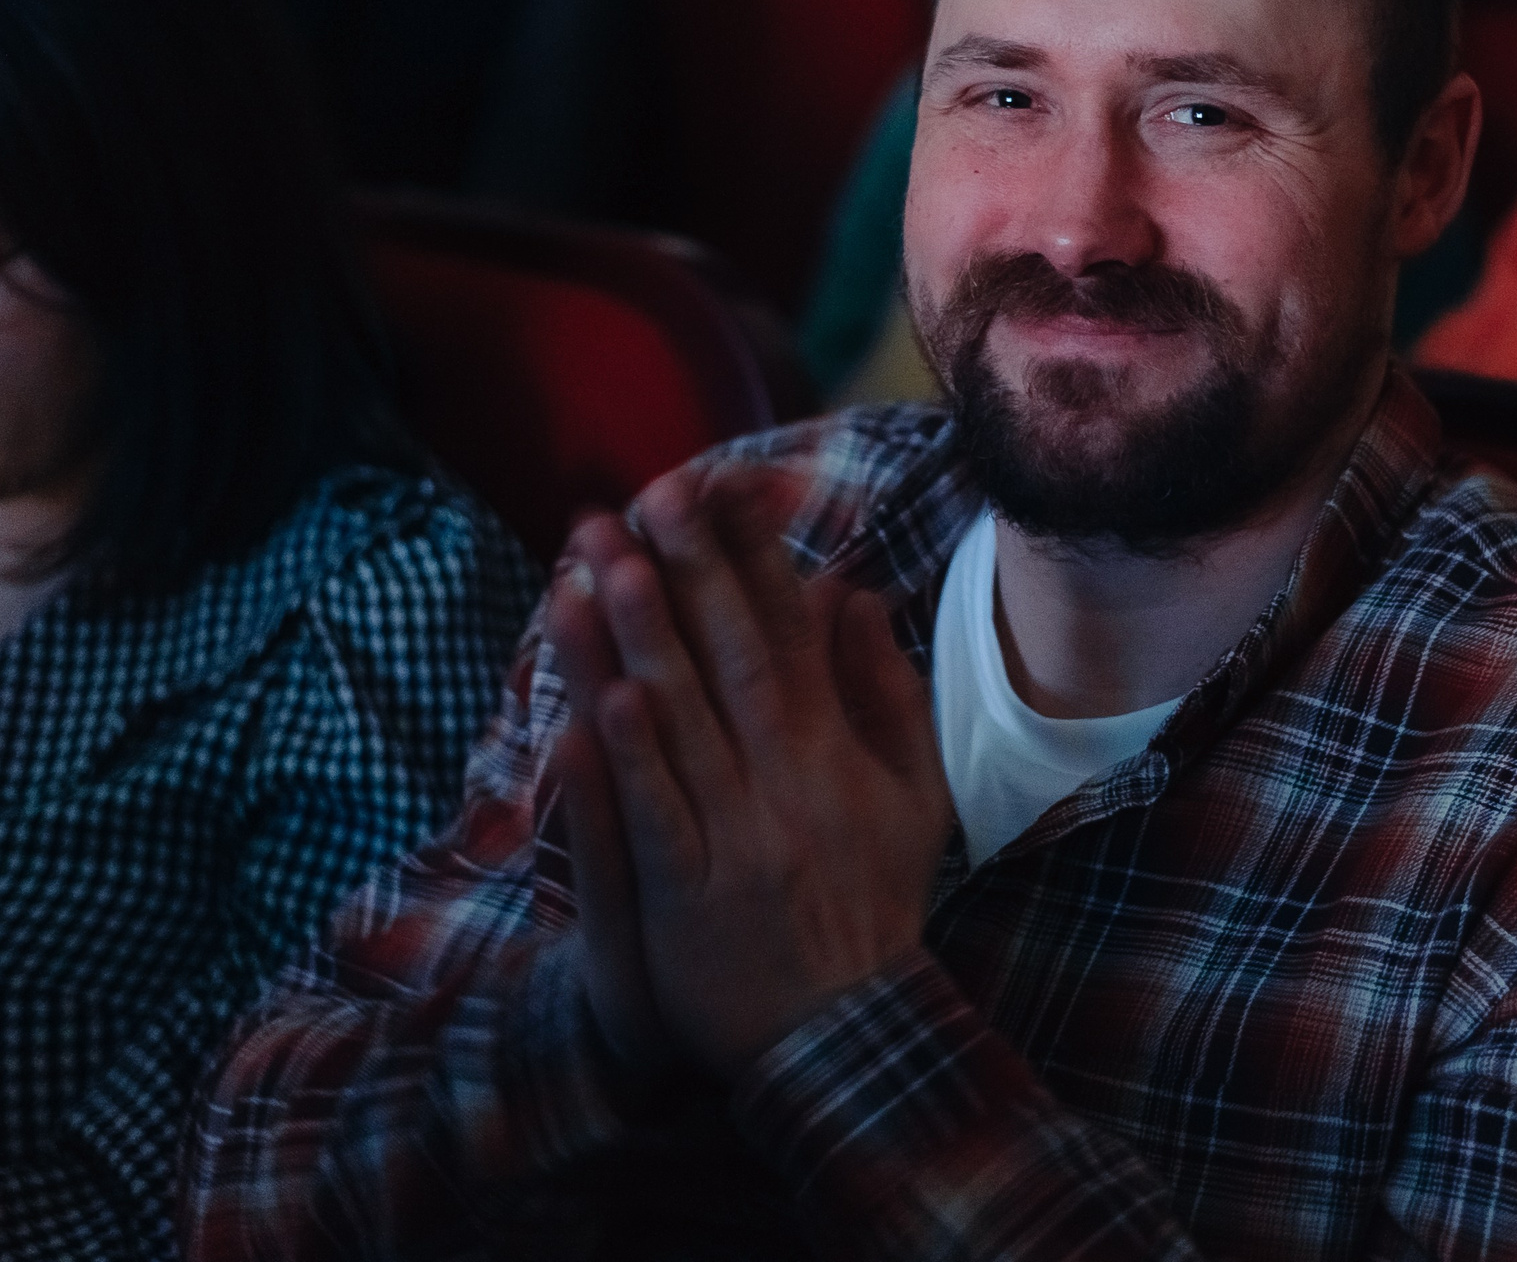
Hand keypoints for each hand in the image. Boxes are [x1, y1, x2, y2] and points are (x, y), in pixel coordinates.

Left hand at [566, 464, 951, 1079]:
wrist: (847, 1033)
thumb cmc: (875, 903)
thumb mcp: (914, 793)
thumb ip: (886, 690)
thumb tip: (853, 591)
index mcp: (839, 751)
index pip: (791, 630)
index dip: (752, 553)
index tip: (719, 481)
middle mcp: (791, 782)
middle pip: (732, 658)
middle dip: (688, 570)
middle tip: (648, 493)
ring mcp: (739, 837)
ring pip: (684, 724)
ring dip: (641, 641)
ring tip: (603, 563)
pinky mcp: (689, 896)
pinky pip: (658, 818)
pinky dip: (631, 763)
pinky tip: (602, 701)